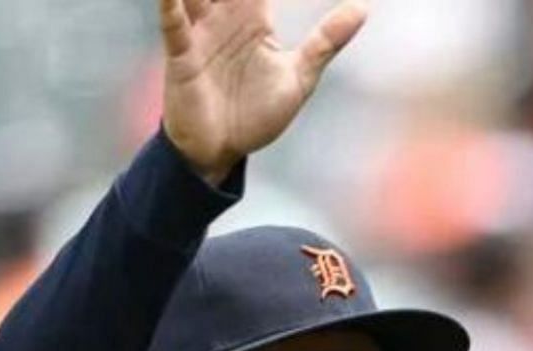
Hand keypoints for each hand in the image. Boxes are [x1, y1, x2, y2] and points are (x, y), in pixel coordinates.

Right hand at [156, 0, 367, 182]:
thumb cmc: (254, 116)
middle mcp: (223, 16)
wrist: (222, 153)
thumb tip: (362, 9)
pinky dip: (170, 4)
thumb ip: (325, 42)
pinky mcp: (181, 56)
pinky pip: (173, 24)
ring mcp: (199, 33)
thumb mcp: (298, 79)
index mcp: (253, 17)